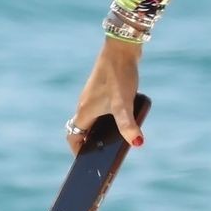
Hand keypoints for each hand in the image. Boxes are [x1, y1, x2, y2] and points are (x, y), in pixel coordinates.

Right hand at [66, 39, 144, 154]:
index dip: (78, 151)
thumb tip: (137, 143)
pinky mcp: (105, 88)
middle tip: (106, 154)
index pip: (73, 136)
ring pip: (95, 118)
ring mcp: (95, 95)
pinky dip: (111, 117)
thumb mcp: (124, 104)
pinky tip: (126, 117)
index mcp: (84, 111)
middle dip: (93, 143)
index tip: (87, 162)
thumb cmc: (119, 76)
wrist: (122, 48)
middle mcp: (86, 104)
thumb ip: (128, 125)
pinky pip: (104, 108)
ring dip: (103, 130)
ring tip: (118, 139)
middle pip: (84, 129)